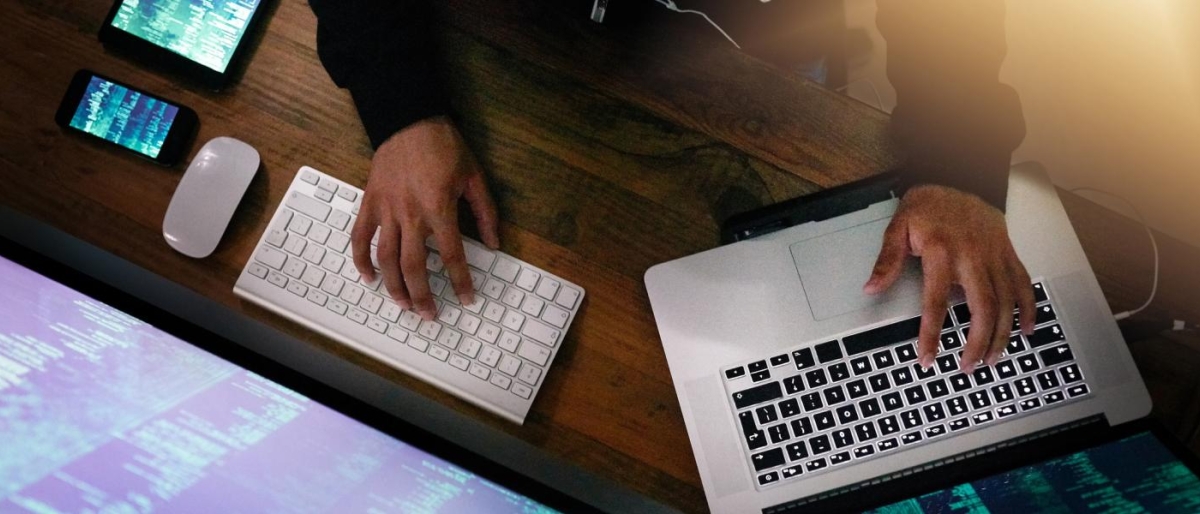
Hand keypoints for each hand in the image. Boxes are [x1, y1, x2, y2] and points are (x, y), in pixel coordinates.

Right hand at [351, 116, 499, 320]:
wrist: (408, 118)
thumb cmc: (444, 145)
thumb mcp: (474, 176)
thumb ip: (485, 213)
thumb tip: (494, 243)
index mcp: (438, 208)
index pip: (452, 256)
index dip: (461, 281)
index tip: (467, 298)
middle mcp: (410, 214)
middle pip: (414, 266)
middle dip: (422, 296)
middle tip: (430, 315)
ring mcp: (386, 209)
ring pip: (385, 258)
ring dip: (393, 286)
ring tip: (403, 305)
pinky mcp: (370, 202)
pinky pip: (360, 237)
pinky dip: (361, 260)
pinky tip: (369, 277)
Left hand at [863, 184, 1034, 373]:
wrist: (959, 177)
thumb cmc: (928, 205)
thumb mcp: (898, 226)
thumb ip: (887, 260)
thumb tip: (871, 288)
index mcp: (941, 252)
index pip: (936, 302)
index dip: (932, 334)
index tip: (927, 357)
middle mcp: (972, 257)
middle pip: (982, 309)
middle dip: (977, 343)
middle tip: (968, 367)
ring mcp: (994, 256)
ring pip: (1006, 302)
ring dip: (1001, 335)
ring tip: (992, 359)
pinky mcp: (1008, 254)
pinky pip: (1023, 285)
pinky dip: (1027, 309)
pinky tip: (1024, 330)